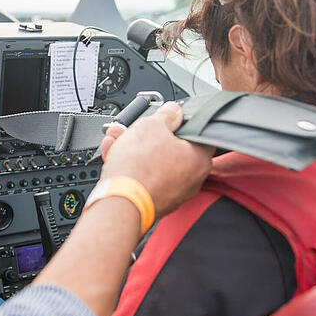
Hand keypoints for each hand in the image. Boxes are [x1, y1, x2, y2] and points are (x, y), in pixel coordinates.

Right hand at [98, 102, 212, 217]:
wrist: (119, 203)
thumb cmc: (140, 168)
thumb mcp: (152, 125)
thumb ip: (166, 115)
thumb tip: (172, 111)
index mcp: (200, 159)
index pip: (197, 134)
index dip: (179, 122)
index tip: (165, 118)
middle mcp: (191, 180)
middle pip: (170, 149)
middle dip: (148, 136)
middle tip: (134, 128)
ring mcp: (173, 193)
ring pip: (154, 163)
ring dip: (135, 149)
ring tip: (117, 139)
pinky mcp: (155, 202)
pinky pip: (145, 178)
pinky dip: (132, 167)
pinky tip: (114, 156)